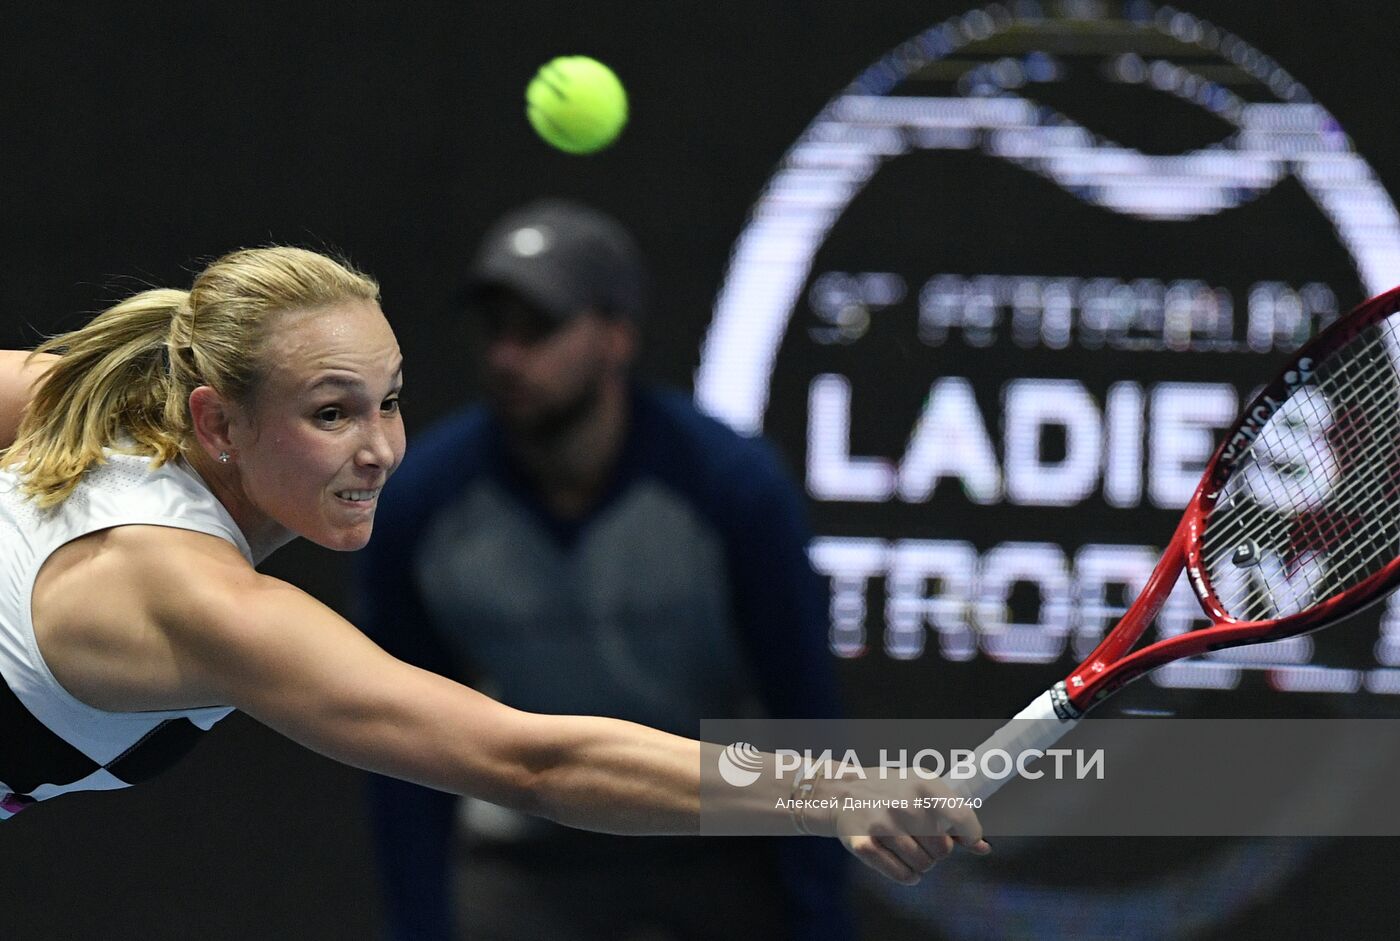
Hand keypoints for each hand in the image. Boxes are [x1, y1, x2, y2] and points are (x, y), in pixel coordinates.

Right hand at [819, 773, 991, 884]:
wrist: (842, 792)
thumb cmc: (890, 791)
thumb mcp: (923, 789)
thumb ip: (954, 815)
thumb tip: (983, 847)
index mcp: (923, 785)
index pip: (963, 820)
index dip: (968, 836)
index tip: (961, 838)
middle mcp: (903, 805)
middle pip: (943, 850)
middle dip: (937, 849)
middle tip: (921, 836)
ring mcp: (882, 825)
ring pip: (924, 866)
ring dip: (921, 863)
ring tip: (908, 846)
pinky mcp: (864, 845)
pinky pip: (902, 876)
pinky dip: (907, 875)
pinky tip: (900, 861)